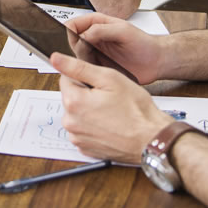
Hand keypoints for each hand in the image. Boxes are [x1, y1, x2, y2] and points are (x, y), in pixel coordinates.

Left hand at [51, 53, 174, 163]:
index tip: (100, 84)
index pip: (66, 79)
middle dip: (86, 95)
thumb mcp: (110, 78)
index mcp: (73, 102)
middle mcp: (70, 122)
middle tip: (109, 98)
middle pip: (71, 98)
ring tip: (111, 113)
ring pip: (77, 114)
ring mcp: (77, 137)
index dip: (85, 78)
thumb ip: (78, 67)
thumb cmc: (136, 110)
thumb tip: (56, 59)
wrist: (152, 141)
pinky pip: (83, 130)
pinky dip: (93, 126)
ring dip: (89, 111)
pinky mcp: (85, 148)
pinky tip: (109, 126)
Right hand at [64, 13, 163, 84]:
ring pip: (77, 56)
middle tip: (89, 52)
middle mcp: (94, 37)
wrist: (155, 62)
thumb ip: (102, 30)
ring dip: (83, 60)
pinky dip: (87, 71)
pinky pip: (85, 68)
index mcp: (97, 23)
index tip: (75, 38)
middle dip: (77, 47)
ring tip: (98, 62)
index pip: (74, 23)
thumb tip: (83, 35)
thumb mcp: (123, 31)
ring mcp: (95, 52)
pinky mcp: (98, 66)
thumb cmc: (144, 43)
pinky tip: (98, 71)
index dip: (70, 30)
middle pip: (72, 40)